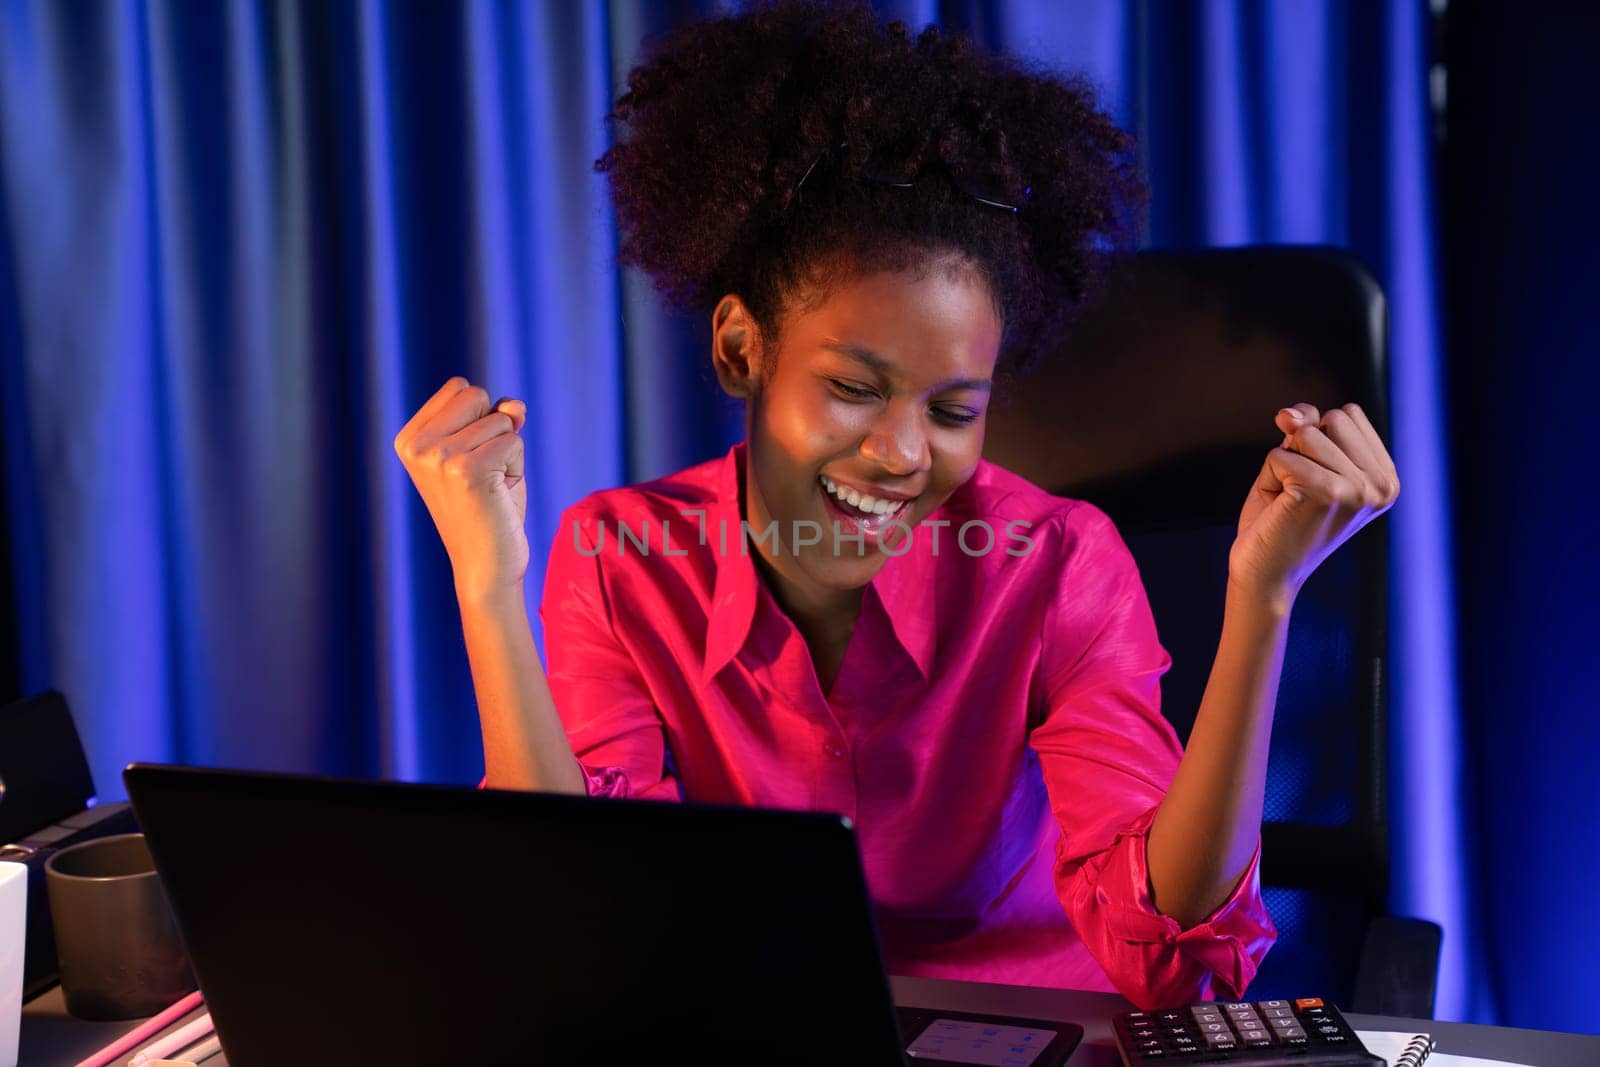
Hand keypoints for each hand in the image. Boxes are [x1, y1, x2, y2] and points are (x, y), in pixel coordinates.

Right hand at [394, 377, 529, 603]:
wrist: (486, 565)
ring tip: (489, 488)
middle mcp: (417, 446)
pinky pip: (513, 441)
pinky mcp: (467, 470)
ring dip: (507, 453)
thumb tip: (515, 406)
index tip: (467, 459)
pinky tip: (497, 495)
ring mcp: (438, 457)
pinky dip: (516, 467)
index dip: (479, 418)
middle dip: (494, 429)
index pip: (460, 388)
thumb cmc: (487, 507)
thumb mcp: (488, 450)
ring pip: (501, 420)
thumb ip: (497, 417)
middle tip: (482, 474)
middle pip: (477, 395)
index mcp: (409, 438)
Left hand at [1229, 402, 1399, 610]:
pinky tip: (1279, 508)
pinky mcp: (1326, 492)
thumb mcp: (1299, 461)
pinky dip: (1268, 477)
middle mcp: (1381, 485)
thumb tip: (1290, 414)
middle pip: (1332, 418)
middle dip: (1302, 447)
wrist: (1264, 574)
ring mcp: (1358, 489)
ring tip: (1289, 500)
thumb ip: (1306, 427)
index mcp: (1386, 479)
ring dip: (1283, 463)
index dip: (1317, 439)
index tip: (1315, 482)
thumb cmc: (1281, 519)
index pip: (1348, 415)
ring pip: (1305, 433)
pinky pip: (1280, 454)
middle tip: (1298, 492)